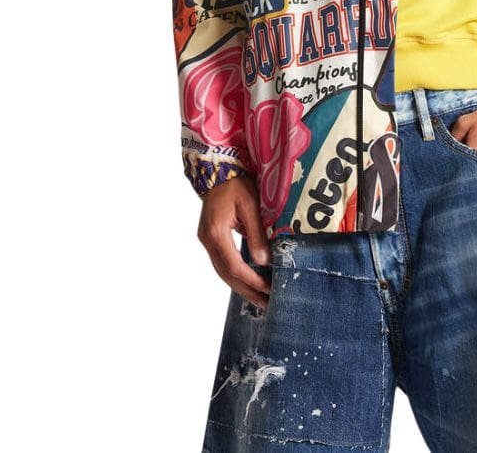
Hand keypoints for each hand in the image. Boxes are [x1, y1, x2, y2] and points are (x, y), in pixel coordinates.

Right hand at [197, 175, 272, 310]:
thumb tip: (265, 261)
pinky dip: (236, 274)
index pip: (235, 266)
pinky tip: (248, 282)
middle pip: (226, 274)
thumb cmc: (236, 184)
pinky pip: (222, 263)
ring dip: (241, 286)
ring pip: (223, 272)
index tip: (269, 290)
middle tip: (266, 305)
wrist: (217, 170)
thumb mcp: (250, 205)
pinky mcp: (210, 238)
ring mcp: (207, 240)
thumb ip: (257, 233)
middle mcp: (208, 241)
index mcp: (216, 233)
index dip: (252, 280)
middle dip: (247, 291)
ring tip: (260, 299)